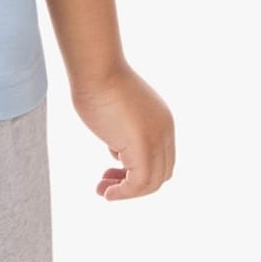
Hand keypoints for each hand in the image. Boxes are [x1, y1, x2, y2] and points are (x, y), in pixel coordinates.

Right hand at [72, 63, 174, 200]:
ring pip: (151, 182)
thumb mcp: (118, 109)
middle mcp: (165, 131)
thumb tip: (117, 147)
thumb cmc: (97, 81)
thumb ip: (123, 129)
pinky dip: (124, 193)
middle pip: (160, 173)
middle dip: (133, 183)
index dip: (137, 169)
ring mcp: (156, 140)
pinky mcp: (143, 148)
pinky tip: (107, 193)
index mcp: (161, 120)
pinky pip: (139, 183)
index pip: (160, 158)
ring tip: (103, 191)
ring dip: (126, 192)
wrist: (95, 68)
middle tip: (105, 183)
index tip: (110, 168)